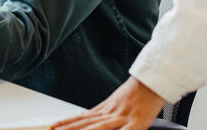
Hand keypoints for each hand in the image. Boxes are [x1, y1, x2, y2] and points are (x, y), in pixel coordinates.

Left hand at [50, 77, 164, 129]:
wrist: (153, 82)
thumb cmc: (135, 93)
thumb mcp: (113, 101)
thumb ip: (98, 111)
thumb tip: (82, 116)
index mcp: (105, 109)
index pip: (82, 118)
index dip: (67, 122)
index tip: (53, 126)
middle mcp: (111, 113)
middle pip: (87, 122)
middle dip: (70, 128)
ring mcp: (123, 117)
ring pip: (101, 127)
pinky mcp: (138, 123)